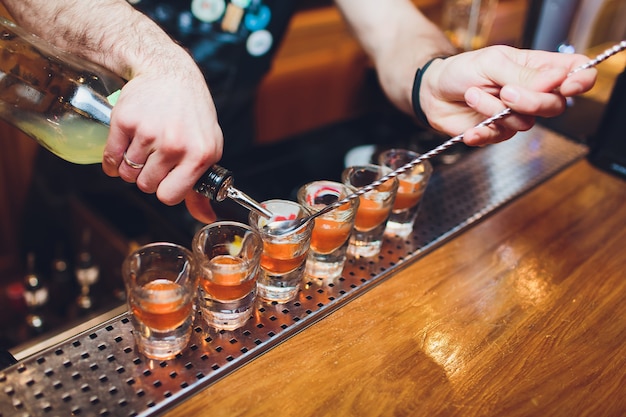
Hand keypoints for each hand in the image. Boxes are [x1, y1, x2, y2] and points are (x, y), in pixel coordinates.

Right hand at [101, 51, 223, 207]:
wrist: (170, 73)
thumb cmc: (192, 114)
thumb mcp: (208, 147)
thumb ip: (203, 185)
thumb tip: (206, 218)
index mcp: (200, 155)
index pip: (170, 197)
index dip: (164, 190)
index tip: (166, 179)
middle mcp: (176, 145)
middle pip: (145, 186)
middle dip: (146, 177)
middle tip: (154, 158)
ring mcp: (149, 133)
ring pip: (127, 173)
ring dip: (130, 167)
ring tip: (142, 148)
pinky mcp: (125, 121)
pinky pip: (110, 158)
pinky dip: (112, 161)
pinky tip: (123, 149)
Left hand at [420, 45, 597, 145]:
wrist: (432, 91)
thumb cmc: (462, 71)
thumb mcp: (491, 63)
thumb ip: (523, 74)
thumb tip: (554, 79)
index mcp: (536, 69)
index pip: (574, 73)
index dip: (580, 80)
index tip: (567, 86)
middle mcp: (531, 94)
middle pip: (556, 106)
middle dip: (532, 101)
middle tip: (505, 91)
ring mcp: (515, 115)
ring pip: (525, 122)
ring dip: (494, 109)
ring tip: (472, 94)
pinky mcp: (497, 132)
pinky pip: (499, 138)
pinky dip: (482, 132)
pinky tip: (471, 128)